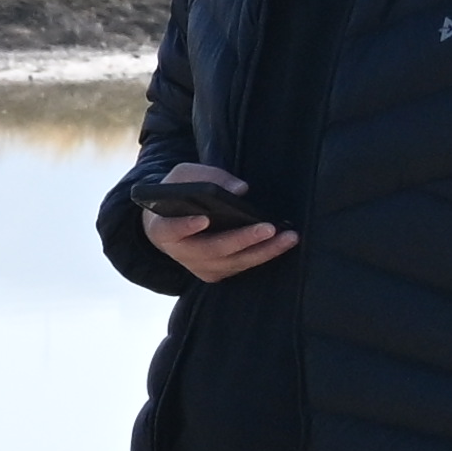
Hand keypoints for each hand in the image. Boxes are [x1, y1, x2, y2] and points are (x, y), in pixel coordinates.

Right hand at [141, 166, 296, 283]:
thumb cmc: (176, 197)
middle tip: (268, 228)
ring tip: (288, 237)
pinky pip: (242, 266)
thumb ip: (207, 177)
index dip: (185, 226)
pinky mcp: (215, 273)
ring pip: (233, 262)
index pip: (170, 230)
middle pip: (213, 249)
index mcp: (162, 229)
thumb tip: (241, 189)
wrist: (168, 225)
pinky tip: (282, 243)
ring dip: (264, 251)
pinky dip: (263, 255)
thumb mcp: (183, 177)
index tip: (203, 219)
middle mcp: (180, 254)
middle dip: (243, 239)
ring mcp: (198, 266)